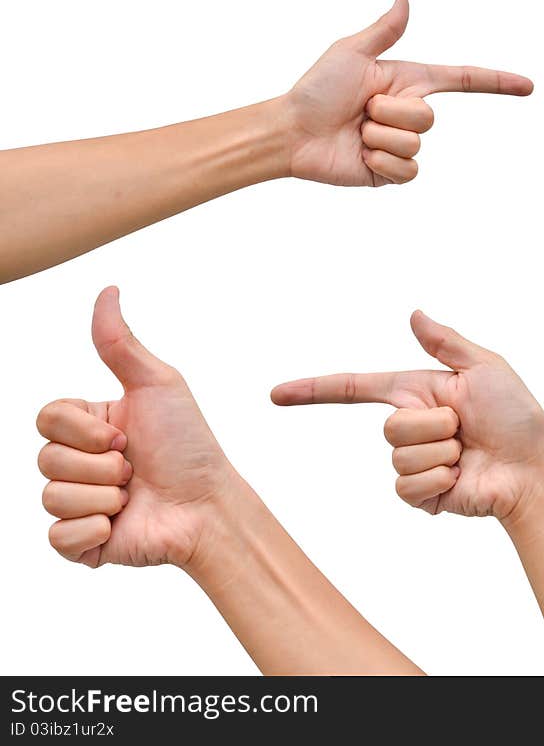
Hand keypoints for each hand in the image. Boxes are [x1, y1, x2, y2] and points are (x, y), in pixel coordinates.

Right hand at [36, 287, 237, 567]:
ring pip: (51, 495)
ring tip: (134, 494)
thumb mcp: (157, 386)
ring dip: (103, 494)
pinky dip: (93, 529)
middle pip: (46, 458)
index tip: (125, 435)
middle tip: (136, 468)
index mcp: (91, 425)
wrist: (208, 504)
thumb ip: (121, 343)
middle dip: (101, 464)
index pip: (47, 418)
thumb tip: (108, 290)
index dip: (84, 430)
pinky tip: (120, 523)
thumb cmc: (189, 444)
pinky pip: (58, 537)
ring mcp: (80, 502)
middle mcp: (80, 461)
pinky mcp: (83, 543)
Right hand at [271, 311, 543, 519]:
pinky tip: (461, 476)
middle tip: (466, 427)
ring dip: (442, 453)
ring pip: (400, 457)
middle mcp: (410, 426)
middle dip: (434, 426)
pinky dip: (441, 479)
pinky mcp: (421, 494)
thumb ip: (446, 342)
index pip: (355, 389)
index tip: (276, 394)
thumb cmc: (516, 416)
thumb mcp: (486, 368)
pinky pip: (409, 487)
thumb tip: (414, 314)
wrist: (532, 470)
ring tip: (467, 452)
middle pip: (389, 427)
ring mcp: (414, 462)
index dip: (314, 391)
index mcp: (416, 393)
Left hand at [284, 0, 532, 186]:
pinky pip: (407, 170)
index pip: (462, 81)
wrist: (293, 133)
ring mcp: (400, 146)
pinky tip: (360, 156)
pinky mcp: (391, 173)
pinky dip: (381, 162)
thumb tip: (404, 0)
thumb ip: (384, 30)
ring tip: (356, 133)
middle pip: (428, 118)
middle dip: (392, 113)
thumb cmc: (316, 90)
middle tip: (362, 111)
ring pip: (415, 144)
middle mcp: (407, 114)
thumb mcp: (352, 53)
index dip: (496, 83)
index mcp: (407, 83)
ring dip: (380, 137)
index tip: (528, 86)